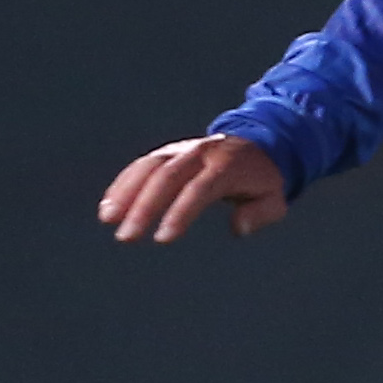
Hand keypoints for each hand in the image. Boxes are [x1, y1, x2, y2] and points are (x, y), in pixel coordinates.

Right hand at [99, 135, 289, 242]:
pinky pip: (141, 166)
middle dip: (143, 208)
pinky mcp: (166, 152)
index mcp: (226, 166)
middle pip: (166, 178)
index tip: (162, 239)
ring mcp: (180, 150)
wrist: (256, 143)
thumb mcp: (274, 198)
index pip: (199, 189)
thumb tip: (239, 228)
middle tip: (127, 237)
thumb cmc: (263, 180)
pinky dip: (123, 184)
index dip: (180, 213)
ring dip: (124, 193)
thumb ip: (259, 213)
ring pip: (147, 168)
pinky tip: (108, 207)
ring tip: (108, 219)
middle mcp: (199, 154)